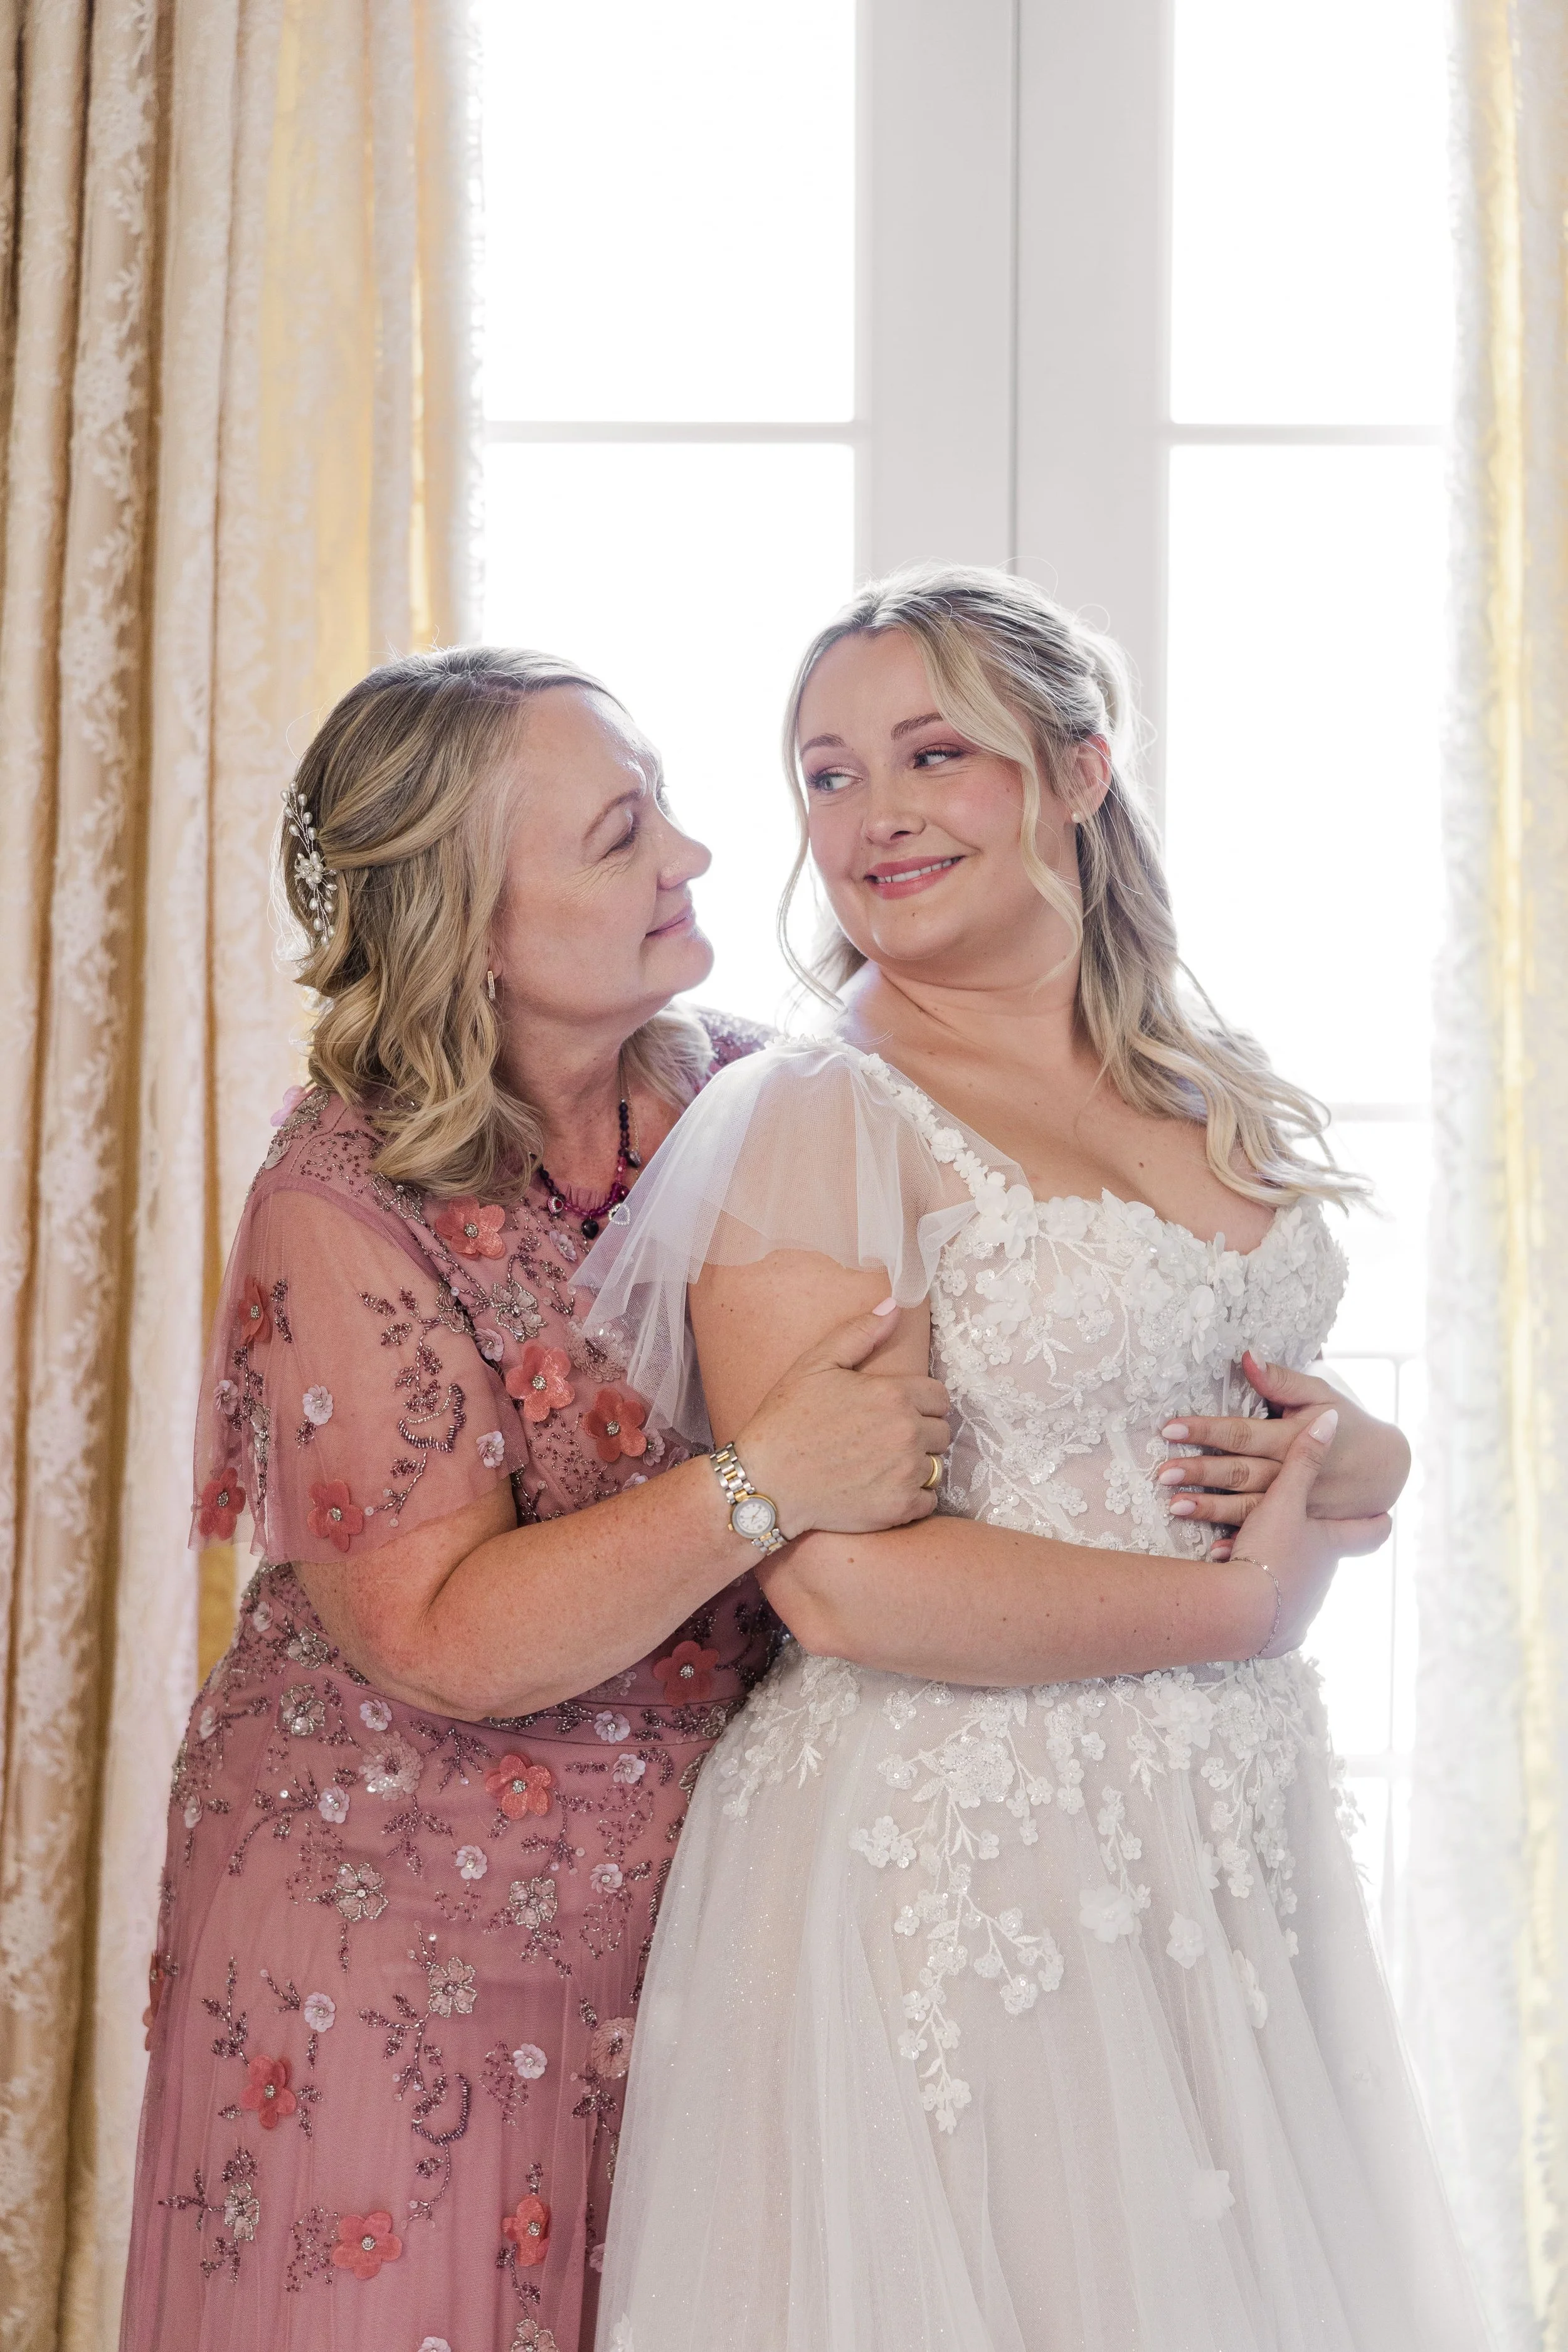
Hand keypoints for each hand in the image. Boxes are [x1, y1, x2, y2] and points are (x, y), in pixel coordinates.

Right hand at [734, 1303, 951, 1539]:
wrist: (766, 1482)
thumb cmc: (786, 1420)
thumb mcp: (815, 1364)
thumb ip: (860, 1333)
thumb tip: (895, 1306)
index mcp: (893, 1395)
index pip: (940, 1397)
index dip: (921, 1402)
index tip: (898, 1410)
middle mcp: (907, 1433)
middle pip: (942, 1431)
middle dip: (921, 1432)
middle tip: (885, 1438)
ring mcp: (905, 1473)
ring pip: (936, 1465)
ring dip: (917, 1464)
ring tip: (883, 1464)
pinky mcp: (899, 1508)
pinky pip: (928, 1500)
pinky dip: (912, 1497)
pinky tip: (883, 1489)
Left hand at [1155, 1351, 1409, 1561]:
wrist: (1387, 1470)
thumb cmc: (1350, 1425)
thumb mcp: (1321, 1394)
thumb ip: (1282, 1381)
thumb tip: (1247, 1357)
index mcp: (1293, 1439)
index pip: (1242, 1433)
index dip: (1206, 1429)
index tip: (1171, 1428)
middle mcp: (1293, 1475)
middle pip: (1240, 1472)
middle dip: (1200, 1472)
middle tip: (1163, 1473)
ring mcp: (1297, 1505)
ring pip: (1248, 1507)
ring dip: (1211, 1508)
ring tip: (1174, 1506)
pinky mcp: (1301, 1524)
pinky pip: (1269, 1537)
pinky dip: (1242, 1544)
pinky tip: (1214, 1552)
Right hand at [1228, 1407, 1392, 1656]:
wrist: (1244, 1614)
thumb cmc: (1270, 1552)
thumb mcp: (1284, 1500)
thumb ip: (1303, 1459)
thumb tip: (1330, 1418)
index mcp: (1331, 1542)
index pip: (1370, 1531)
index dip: (1377, 1521)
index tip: (1386, 1514)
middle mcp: (1324, 1575)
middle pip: (1332, 1557)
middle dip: (1321, 1545)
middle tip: (1315, 1533)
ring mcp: (1305, 1605)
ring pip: (1302, 1583)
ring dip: (1286, 1570)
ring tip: (1268, 1562)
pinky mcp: (1280, 1628)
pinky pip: (1277, 1610)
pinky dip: (1267, 1598)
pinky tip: (1251, 1594)